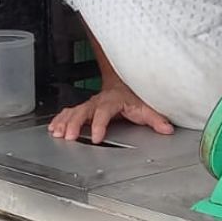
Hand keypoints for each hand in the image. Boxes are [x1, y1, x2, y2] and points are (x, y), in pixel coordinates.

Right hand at [49, 83, 173, 143]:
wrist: (123, 83)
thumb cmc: (132, 96)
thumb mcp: (146, 106)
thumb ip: (156, 119)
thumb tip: (167, 128)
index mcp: (112, 101)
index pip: (103, 113)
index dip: (98, 125)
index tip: (95, 137)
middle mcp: (97, 101)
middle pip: (83, 111)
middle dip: (74, 124)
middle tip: (68, 136)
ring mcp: (89, 104)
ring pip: (73, 112)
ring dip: (64, 122)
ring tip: (56, 133)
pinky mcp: (83, 108)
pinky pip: (68, 112)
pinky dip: (60, 120)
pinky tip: (53, 128)